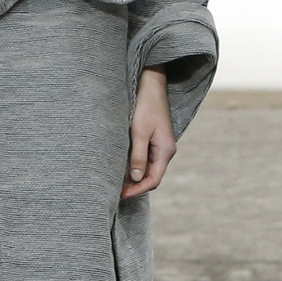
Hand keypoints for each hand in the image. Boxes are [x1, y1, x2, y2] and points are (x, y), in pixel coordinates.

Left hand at [124, 68, 175, 199]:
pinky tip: (122, 167)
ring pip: (148, 168)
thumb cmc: (145, 106)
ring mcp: (161, 146)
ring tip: (116, 182)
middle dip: (135, 186)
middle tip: (115, 192)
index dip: (137, 190)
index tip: (120, 195)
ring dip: (134, 177)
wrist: (150, 85)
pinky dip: (135, 166)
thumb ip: (138, 156)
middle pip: (152, 176)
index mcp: (165, 151)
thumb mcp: (139, 132)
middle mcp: (166, 151)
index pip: (153, 180)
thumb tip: (136, 179)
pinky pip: (146, 159)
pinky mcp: (155, 140)